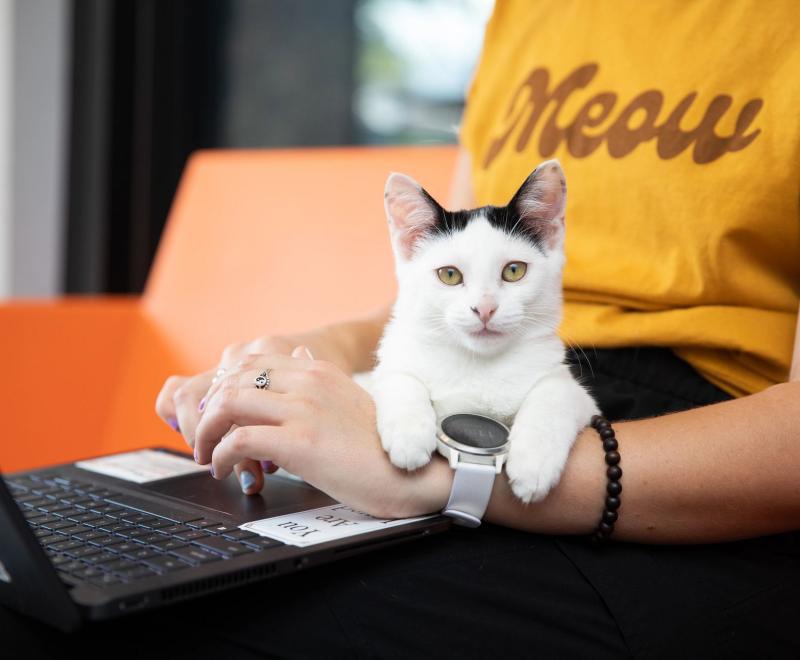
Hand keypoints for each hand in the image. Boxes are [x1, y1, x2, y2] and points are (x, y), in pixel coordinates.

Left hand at [193, 349, 451, 517]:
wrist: (413, 474)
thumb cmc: (378, 445)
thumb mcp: (348, 396)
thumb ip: (319, 375)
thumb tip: (300, 350)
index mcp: (318, 370)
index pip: (251, 362)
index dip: (222, 386)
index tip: (215, 413)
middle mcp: (309, 381)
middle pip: (232, 380)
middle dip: (207, 410)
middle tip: (204, 437)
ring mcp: (305, 409)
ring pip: (228, 405)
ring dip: (208, 433)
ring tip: (209, 456)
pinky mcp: (301, 442)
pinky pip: (239, 441)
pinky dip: (221, 456)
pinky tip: (226, 470)